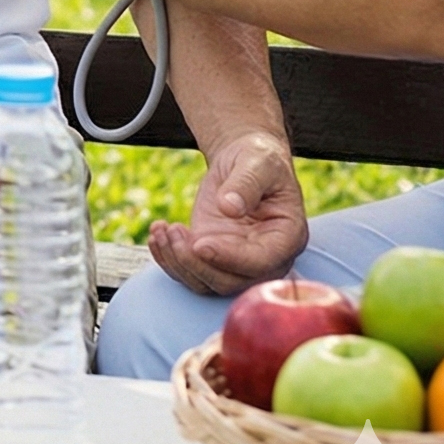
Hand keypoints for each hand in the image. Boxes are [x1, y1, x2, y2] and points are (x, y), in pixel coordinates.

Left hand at [145, 129, 306, 296]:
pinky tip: (157, 235)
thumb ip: (246, 183)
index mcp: (286, 238)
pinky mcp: (213, 253)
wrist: (244, 161)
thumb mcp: (256, 163)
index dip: (230, 258)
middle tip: (173, 233)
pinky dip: (169, 259)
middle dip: (196, 263)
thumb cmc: (258, 160)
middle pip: (230, 282)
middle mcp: (264, 258)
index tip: (200, 243)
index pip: (261, 262)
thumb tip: (230, 206)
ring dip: (177, 262)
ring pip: (207, 282)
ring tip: (161, 231)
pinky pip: (191, 270)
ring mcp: (236, 258)